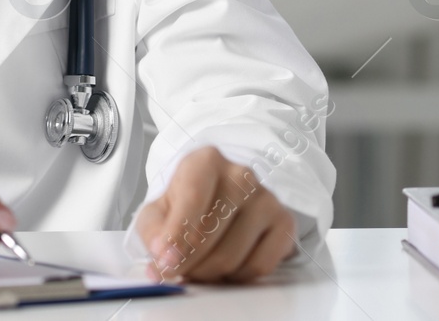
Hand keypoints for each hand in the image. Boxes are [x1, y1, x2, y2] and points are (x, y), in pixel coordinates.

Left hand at [134, 146, 295, 283]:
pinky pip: (259, 266)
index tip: (166, 261)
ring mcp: (266, 198)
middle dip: (188, 262)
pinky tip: (225, 267)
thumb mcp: (158, 212)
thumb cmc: (185, 206)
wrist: (219, 202)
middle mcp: (240, 174)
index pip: (193, 198)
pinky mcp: (284, 223)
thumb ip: (154, 233)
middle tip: (176, 272)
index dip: (177, 234)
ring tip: (198, 267)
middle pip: (211, 233)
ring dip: (209, 273)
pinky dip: (236, 277)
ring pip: (233, 256)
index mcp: (205, 161)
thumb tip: (162, 258)